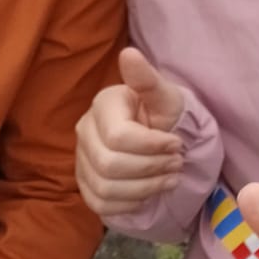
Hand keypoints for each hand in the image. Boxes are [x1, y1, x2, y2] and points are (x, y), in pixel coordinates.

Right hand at [74, 48, 185, 217]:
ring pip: (105, 188)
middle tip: (177, 163)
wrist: (158, 137)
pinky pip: (101, 204)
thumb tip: (129, 53)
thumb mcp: (164, 95)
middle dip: (151, 168)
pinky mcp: (85, 185)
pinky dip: (130, 203)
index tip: (177, 143)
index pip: (119, 137)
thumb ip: (147, 79)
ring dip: (145, 188)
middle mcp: (84, 132)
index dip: (152, 146)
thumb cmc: (161, 114)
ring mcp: (81, 160)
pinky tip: (150, 191)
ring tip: (170, 178)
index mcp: (102, 106)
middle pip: (110, 165)